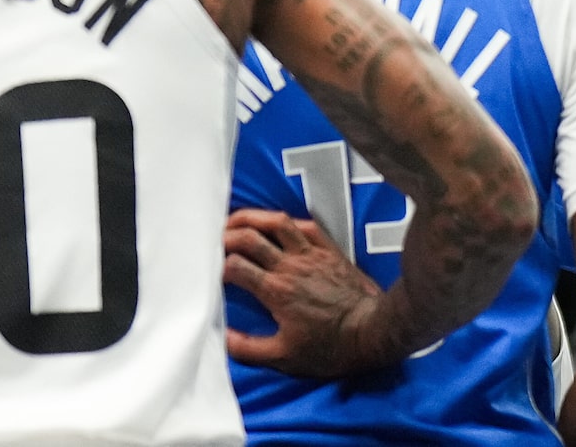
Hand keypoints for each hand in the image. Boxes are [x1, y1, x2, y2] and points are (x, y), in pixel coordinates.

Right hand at [223, 208, 398, 378]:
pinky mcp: (329, 249)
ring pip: (277, 222)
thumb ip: (248, 348)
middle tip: (212, 237)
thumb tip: (222, 336)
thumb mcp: (283, 358)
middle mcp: (289, 265)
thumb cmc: (327, 347)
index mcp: (275, 290)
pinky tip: (277, 223)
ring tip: (237, 220)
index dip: (216, 264)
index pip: (236, 266)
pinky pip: (305, 225)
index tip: (205, 266)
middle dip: (227, 234)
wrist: (370, 331)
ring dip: (254, 217)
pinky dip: (287, 221)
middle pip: (251, 237)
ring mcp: (310, 253)